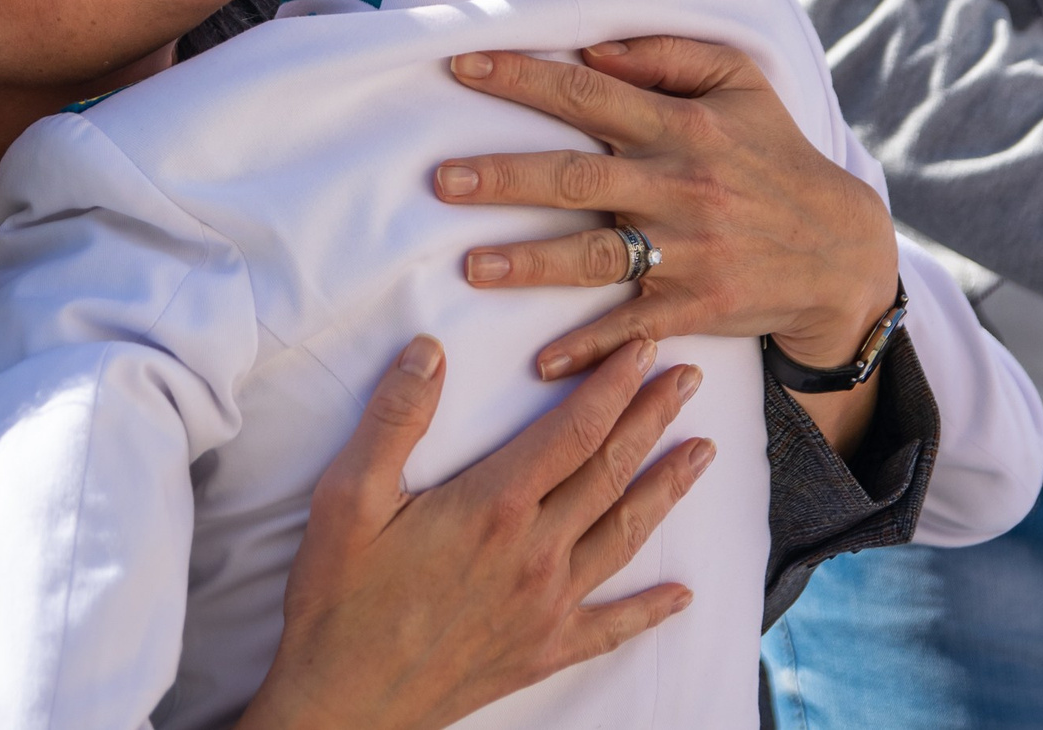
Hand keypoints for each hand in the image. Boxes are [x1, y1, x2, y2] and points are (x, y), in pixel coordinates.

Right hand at [239, 337, 714, 729]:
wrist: (342, 704)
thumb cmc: (339, 600)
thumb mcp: (347, 497)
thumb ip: (394, 419)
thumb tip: (427, 350)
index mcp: (492, 506)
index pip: (572, 430)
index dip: (612, 385)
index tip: (642, 349)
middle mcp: (534, 552)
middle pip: (609, 471)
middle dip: (653, 418)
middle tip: (689, 378)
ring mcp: (546, 607)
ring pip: (624, 535)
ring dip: (667, 489)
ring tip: (702, 452)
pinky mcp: (542, 651)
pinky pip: (611, 627)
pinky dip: (651, 609)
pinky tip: (682, 594)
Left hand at [436, 38, 899, 376]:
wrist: (842, 248)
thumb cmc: (776, 153)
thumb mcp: (741, 83)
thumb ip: (667, 54)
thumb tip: (593, 48)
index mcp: (682, 126)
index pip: (589, 94)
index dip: (523, 79)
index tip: (461, 67)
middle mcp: (679, 186)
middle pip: (576, 178)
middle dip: (504, 178)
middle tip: (441, 177)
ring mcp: (688, 251)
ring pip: (595, 257)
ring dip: (529, 264)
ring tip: (471, 264)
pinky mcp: (696, 305)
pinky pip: (632, 327)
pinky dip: (589, 348)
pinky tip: (542, 362)